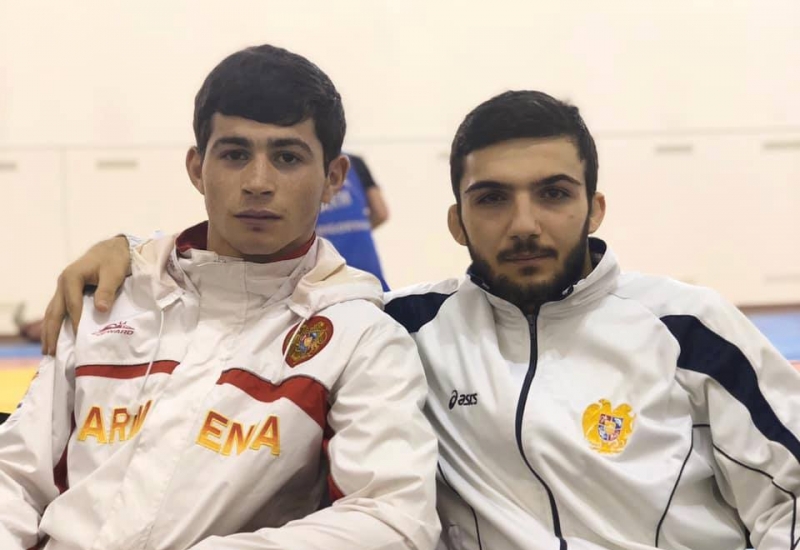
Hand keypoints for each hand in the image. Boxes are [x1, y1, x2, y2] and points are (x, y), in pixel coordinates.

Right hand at [41, 236, 131, 354]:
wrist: (113, 248)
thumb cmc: (114, 260)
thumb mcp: (114, 273)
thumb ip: (106, 291)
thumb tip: (100, 310)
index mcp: (71, 277)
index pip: (72, 305)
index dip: (76, 322)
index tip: (80, 339)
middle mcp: (63, 283)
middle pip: (54, 311)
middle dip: (51, 332)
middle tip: (50, 352)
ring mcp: (63, 288)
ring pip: (53, 312)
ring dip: (49, 331)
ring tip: (48, 350)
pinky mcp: (68, 292)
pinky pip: (58, 310)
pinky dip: (55, 324)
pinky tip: (56, 337)